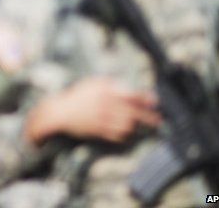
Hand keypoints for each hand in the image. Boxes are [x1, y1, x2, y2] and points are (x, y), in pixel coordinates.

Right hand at [25, 77, 161, 145]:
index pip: (133, 95)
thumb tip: (127, 87)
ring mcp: (103, 119)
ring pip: (127, 125)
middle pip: (134, 112)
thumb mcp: (93, 83)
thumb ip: (110, 84)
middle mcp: (107, 105)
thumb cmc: (77, 96)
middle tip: (158, 120)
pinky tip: (127, 132)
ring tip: (141, 125)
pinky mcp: (99, 130)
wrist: (60, 112)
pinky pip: (117, 135)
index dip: (146, 99)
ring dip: (136, 125)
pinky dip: (124, 134)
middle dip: (149, 117)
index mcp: (107, 92)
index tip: (155, 101)